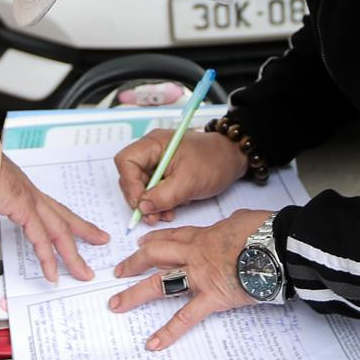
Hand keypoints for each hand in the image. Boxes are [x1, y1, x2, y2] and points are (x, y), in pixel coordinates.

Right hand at [0, 154, 109, 283]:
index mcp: (26, 190)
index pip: (55, 208)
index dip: (72, 219)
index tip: (86, 227)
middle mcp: (32, 195)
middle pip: (65, 218)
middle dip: (85, 232)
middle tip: (102, 241)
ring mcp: (30, 201)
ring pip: (59, 232)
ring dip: (72, 255)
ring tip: (83, 273)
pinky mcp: (22, 208)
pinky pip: (40, 238)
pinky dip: (47, 258)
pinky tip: (52, 274)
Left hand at [110, 207, 269, 350]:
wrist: (278, 246)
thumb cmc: (266, 231)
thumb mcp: (243, 219)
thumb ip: (231, 226)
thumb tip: (233, 228)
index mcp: (204, 235)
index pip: (173, 236)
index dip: (155, 240)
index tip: (141, 243)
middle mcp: (195, 254)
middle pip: (156, 255)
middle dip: (134, 263)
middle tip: (118, 272)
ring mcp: (200, 276)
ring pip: (160, 283)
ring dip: (135, 295)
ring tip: (116, 305)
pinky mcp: (212, 298)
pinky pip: (185, 317)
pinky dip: (168, 332)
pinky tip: (152, 344)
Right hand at [116, 130, 246, 225]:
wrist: (233, 160)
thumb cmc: (214, 161)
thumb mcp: (189, 181)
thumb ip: (164, 196)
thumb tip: (142, 207)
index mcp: (154, 144)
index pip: (126, 161)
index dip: (129, 184)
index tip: (140, 203)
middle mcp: (151, 152)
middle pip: (130, 177)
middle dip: (140, 199)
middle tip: (152, 216)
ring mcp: (157, 164)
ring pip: (141, 188)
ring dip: (150, 205)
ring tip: (165, 215)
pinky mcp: (164, 175)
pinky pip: (153, 192)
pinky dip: (159, 204)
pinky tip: (170, 210)